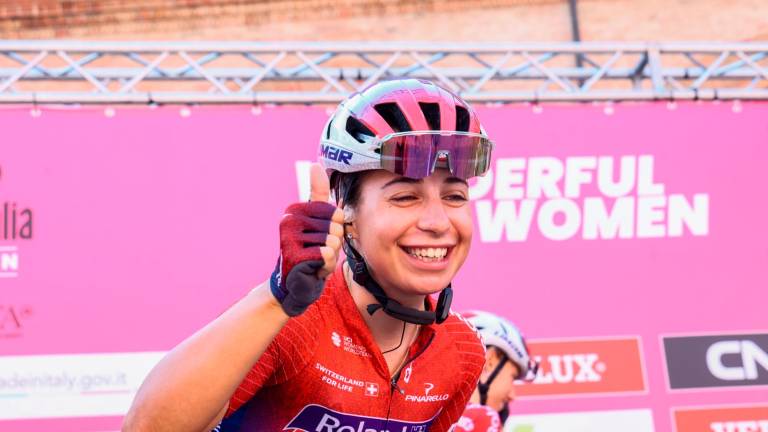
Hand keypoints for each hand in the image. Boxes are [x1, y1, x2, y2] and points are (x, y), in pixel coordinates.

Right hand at [269, 164, 343, 315]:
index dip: (336, 229)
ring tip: (316, 262)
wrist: (294, 286)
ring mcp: (289, 238)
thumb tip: (315, 164)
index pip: (335, 212)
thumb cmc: (310, 252)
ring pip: (333, 242)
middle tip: (318, 253)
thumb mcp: (317, 223)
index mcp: (295, 210)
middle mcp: (289, 221)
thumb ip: (318, 195)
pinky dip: (326, 267)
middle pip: (335, 227)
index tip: (321, 238)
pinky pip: (327, 255)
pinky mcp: (294, 256)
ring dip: (330, 258)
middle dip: (334, 244)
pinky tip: (314, 270)